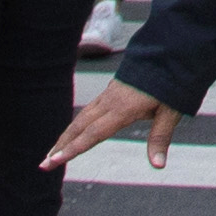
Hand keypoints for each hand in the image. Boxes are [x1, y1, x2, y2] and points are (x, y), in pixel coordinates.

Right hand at [46, 78, 178, 172]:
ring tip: (53, 152)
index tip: (54, 161)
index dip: (72, 149)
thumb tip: (158, 165)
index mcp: (122, 109)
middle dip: (60, 146)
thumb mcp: (170, 111)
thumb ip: (160, 138)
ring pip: (82, 117)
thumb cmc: (173, 81)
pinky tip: (74, 130)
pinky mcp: (112, 90)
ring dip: (66, 135)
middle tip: (43, 165)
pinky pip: (89, 109)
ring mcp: (110, 94)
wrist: (171, 49)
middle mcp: (111, 101)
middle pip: (79, 126)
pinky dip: (77, 123)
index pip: (92, 134)